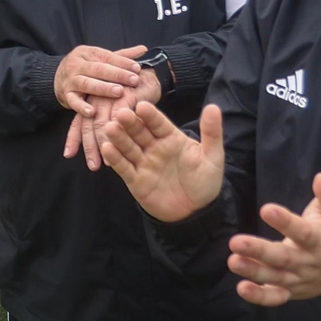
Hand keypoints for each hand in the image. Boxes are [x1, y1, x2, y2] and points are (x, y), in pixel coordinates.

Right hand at [53, 44, 142, 117]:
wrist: (56, 78)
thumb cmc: (85, 69)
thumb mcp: (99, 59)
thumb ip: (121, 56)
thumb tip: (144, 49)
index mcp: (87, 53)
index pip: (107, 56)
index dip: (122, 62)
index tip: (137, 68)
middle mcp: (76, 64)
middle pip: (98, 69)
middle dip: (117, 74)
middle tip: (134, 80)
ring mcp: (70, 80)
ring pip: (87, 84)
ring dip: (103, 88)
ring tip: (119, 92)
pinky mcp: (66, 95)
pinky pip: (73, 101)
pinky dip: (82, 107)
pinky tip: (93, 112)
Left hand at [64, 46, 159, 170]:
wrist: (149, 72)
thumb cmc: (130, 92)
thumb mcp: (113, 105)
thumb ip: (103, 120)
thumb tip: (99, 142)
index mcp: (92, 101)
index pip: (79, 122)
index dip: (73, 138)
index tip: (68, 155)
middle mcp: (97, 98)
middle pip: (89, 125)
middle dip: (89, 147)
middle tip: (92, 166)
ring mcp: (109, 96)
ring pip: (102, 123)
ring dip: (103, 144)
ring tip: (105, 163)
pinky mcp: (125, 95)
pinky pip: (119, 116)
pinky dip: (119, 131)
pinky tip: (121, 145)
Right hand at [99, 102, 225, 222]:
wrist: (196, 214)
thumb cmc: (205, 182)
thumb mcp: (212, 156)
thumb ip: (212, 133)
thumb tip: (213, 107)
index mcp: (171, 138)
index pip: (158, 123)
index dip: (150, 115)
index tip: (142, 106)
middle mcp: (154, 147)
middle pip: (139, 132)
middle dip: (130, 123)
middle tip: (121, 113)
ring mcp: (143, 163)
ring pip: (128, 147)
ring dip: (119, 137)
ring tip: (110, 128)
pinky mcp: (135, 180)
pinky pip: (124, 167)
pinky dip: (115, 158)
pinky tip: (107, 148)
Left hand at [226, 173, 320, 306]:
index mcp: (318, 240)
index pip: (301, 231)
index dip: (285, 221)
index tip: (266, 209)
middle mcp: (308, 261)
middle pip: (283, 258)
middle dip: (259, 251)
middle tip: (235, 242)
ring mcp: (299, 279)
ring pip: (275, 277)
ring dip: (253, 271)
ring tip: (232, 261)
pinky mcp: (291, 291)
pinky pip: (275, 296)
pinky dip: (259, 296)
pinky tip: (242, 289)